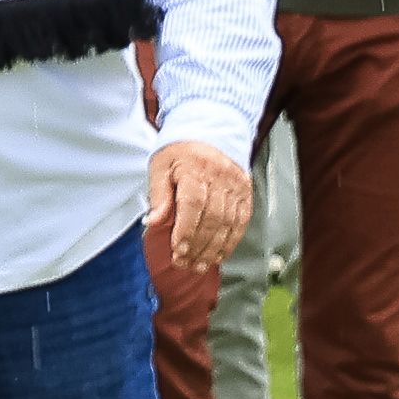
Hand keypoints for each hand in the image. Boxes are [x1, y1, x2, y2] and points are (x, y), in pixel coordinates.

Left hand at [147, 134, 250, 272]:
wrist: (211, 132)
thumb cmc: (181, 151)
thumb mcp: (161, 166)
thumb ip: (158, 195)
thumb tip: (152, 221)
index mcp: (196, 168)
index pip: (193, 204)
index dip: (186, 230)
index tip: (177, 250)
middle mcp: (220, 177)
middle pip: (212, 218)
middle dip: (198, 246)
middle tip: (184, 263)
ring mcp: (236, 186)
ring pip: (228, 223)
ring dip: (213, 249)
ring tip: (198, 266)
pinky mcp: (246, 193)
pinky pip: (241, 222)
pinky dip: (230, 242)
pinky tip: (218, 256)